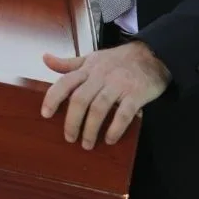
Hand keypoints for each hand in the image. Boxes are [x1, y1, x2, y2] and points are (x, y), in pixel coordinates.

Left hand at [41, 42, 170, 149]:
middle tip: (69, 138)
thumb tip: (45, 59)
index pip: (66, 81)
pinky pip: (123, 114)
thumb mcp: (93, 57)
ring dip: (90, 129)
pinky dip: (115, 129)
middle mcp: (101, 75)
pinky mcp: (136, 94)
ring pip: (99, 108)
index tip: (45, 114)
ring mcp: (119, 84)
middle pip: (80, 99)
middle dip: (72, 121)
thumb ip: (69, 63)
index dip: (53, 97)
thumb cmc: (118, 60)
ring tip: (87, 144)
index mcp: (89, 68)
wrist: (153, 54)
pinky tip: (110, 139)